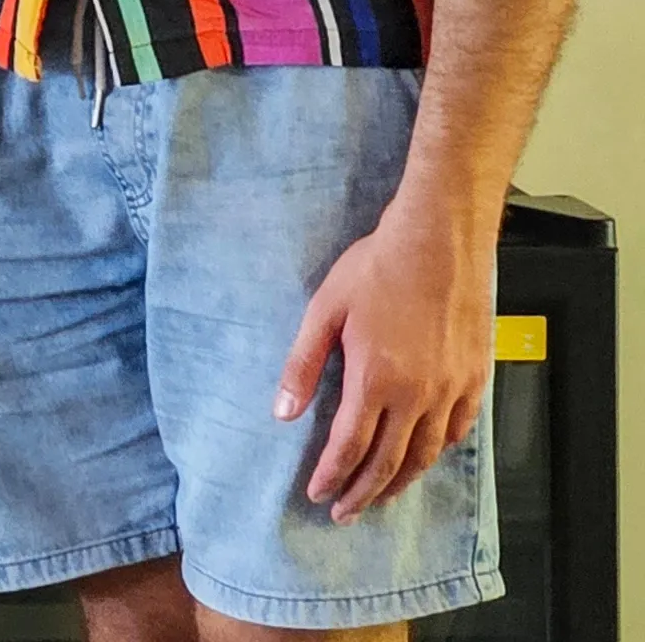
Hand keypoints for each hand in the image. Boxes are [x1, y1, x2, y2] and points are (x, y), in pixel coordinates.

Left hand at [279, 206, 493, 521]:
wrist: (438, 243)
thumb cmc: (376, 269)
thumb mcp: (323, 311)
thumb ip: (302, 366)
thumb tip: (282, 413)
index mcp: (376, 379)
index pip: (350, 446)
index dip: (331, 475)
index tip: (316, 494)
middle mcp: (417, 394)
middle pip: (389, 462)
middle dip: (362, 493)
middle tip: (343, 514)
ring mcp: (452, 389)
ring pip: (426, 454)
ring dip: (401, 482)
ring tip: (379, 497)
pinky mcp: (475, 378)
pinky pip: (458, 430)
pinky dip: (437, 453)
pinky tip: (424, 459)